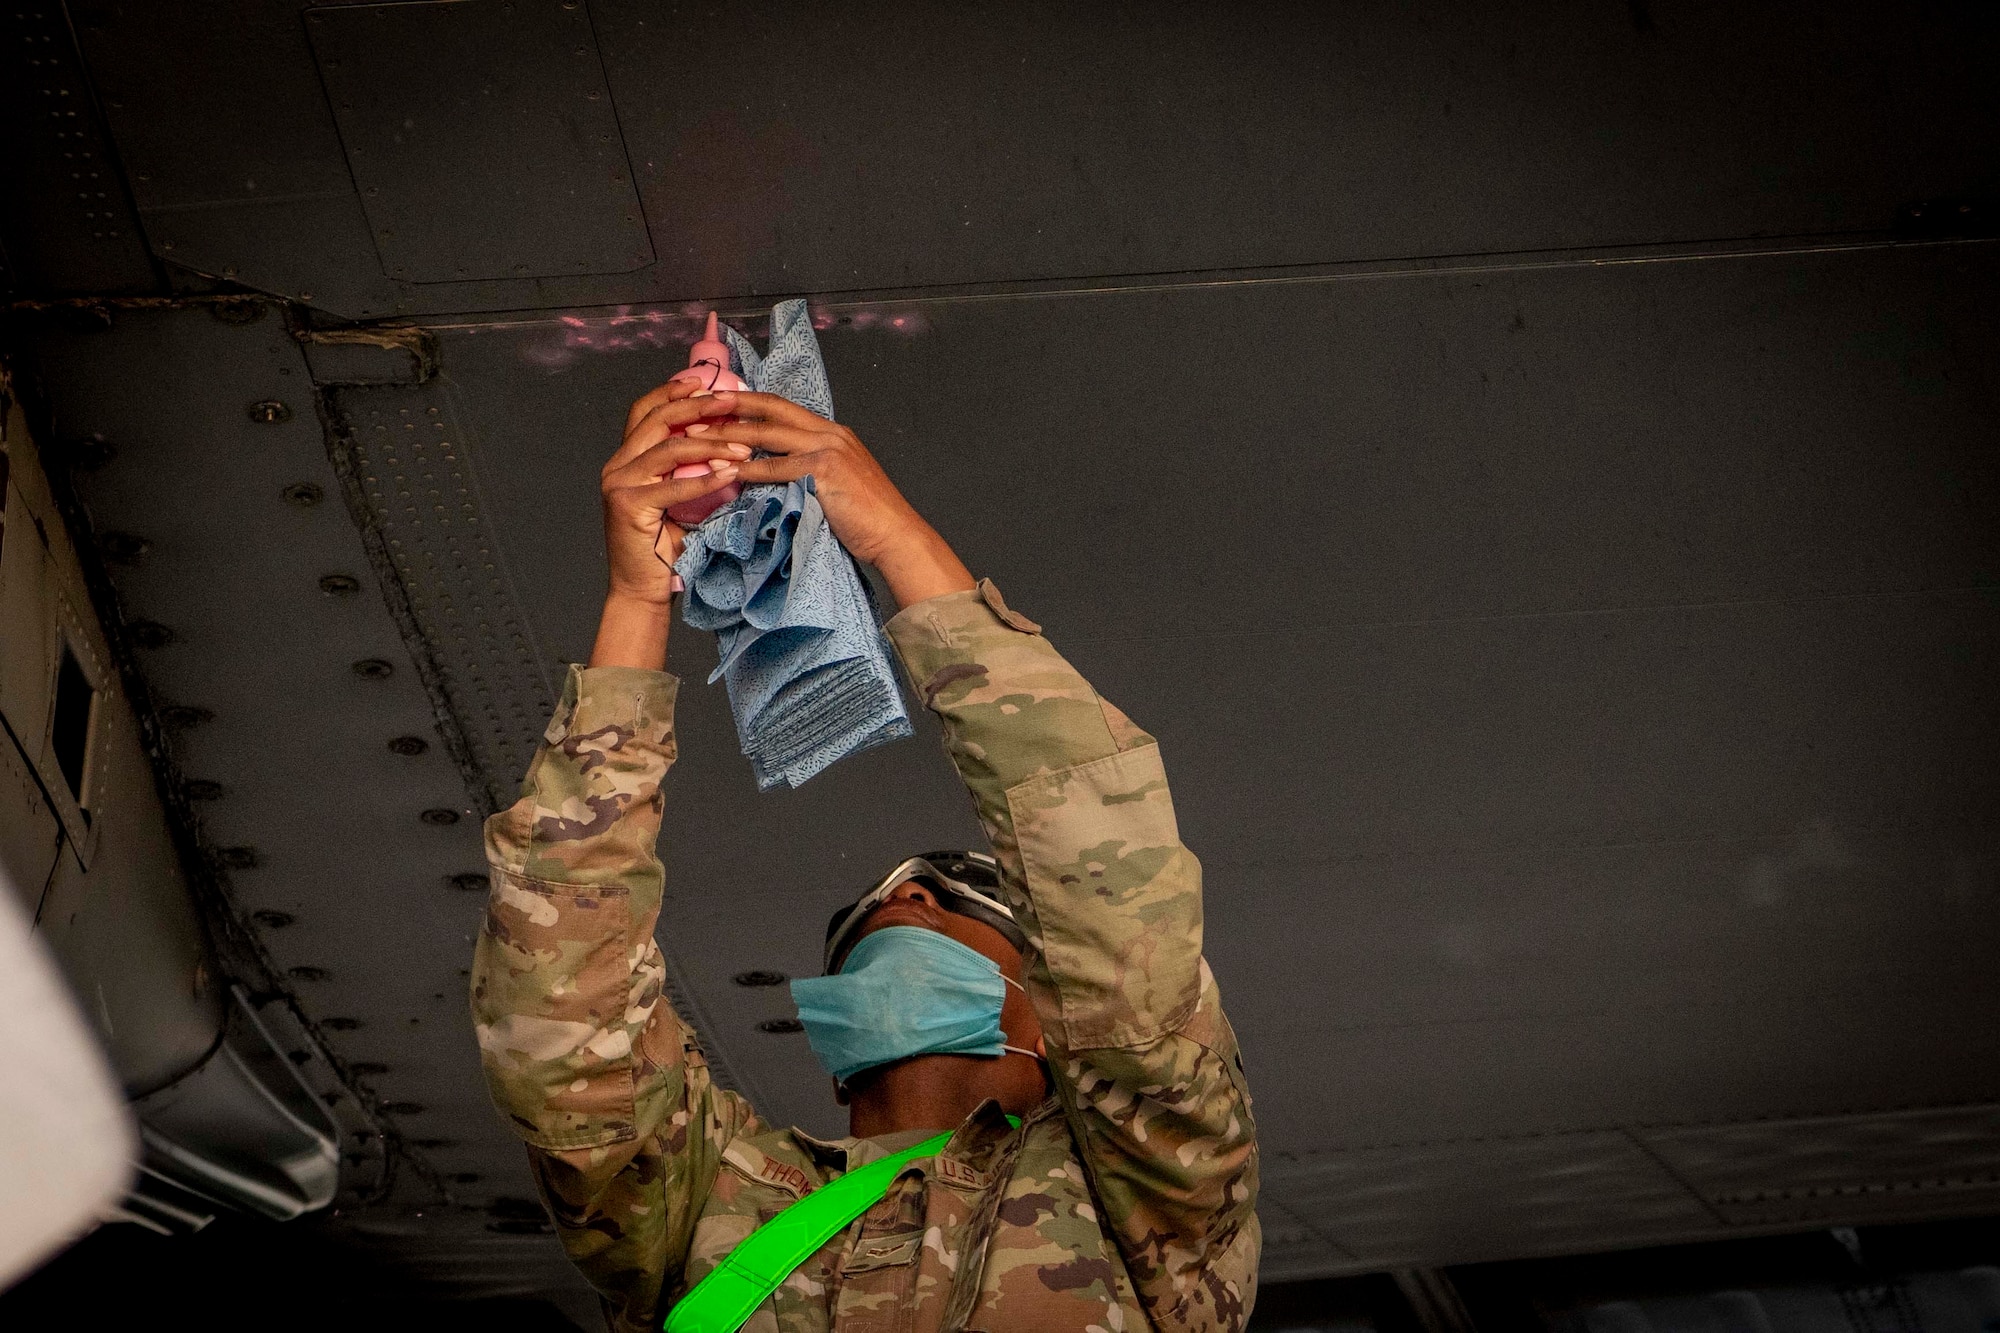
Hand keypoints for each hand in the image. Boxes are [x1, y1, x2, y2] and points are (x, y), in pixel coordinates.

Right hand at [600, 378, 749, 604]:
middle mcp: (617, 466)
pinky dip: (705, 478)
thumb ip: (689, 469)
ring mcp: (618, 484)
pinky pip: (673, 485)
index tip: (704, 383)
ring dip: (710, 444)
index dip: (673, 392)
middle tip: (733, 401)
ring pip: (668, 450)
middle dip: (698, 407)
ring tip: (743, 448)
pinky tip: (731, 474)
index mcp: (626, 459)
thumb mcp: (679, 497)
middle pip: (657, 421)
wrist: (642, 589)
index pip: (646, 411)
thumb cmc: (666, 546)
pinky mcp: (628, 506)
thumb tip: (729, 441)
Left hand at [693, 391, 974, 606]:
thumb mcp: (838, 483)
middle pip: (772, 410)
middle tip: (698, 406)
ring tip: (700, 437)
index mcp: (833, 432)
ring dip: (731, 435)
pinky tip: (725, 471)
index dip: (749, 403)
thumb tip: (777, 473)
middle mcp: (830, 432)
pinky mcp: (825, 470)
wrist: (897, 535)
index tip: (717, 403)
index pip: (782, 407)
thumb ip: (810, 469)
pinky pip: (777, 466)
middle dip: (733, 406)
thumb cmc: (868, 519)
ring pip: (769, 434)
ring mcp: (829, 448)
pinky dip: (749, 468)